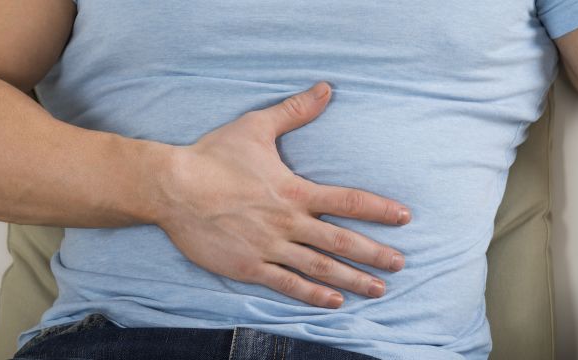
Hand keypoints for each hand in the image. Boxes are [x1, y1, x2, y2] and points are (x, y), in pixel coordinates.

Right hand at [157, 82, 410, 307]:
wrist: (173, 187)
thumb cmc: (213, 156)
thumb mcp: (256, 126)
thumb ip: (295, 111)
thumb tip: (326, 89)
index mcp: (294, 191)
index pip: (349, 201)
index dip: (380, 210)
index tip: (404, 218)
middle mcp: (288, 223)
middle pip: (341, 241)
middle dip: (375, 254)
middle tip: (400, 264)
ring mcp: (270, 247)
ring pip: (320, 267)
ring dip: (352, 279)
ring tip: (378, 290)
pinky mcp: (249, 266)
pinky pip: (287, 284)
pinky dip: (312, 295)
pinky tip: (334, 303)